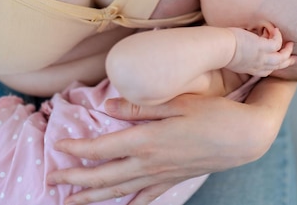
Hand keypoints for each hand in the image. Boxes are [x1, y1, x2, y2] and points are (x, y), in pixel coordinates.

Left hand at [46, 84, 289, 204]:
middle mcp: (151, 163)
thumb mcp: (178, 102)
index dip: (78, 149)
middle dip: (75, 180)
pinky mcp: (175, 180)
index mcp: (148, 140)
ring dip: (93, 197)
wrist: (245, 137)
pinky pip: (147, 197)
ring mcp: (163, 175)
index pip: (103, 148)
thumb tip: (108, 106)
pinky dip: (130, 204)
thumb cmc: (214, 114)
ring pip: (120, 190)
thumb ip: (141, 106)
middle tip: (51, 182)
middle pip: (105, 175)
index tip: (58, 146)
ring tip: (71, 202)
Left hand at [225, 27, 296, 76]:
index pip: (266, 71)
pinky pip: (277, 43)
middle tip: (296, 59)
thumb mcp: (231, 57)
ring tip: (291, 43)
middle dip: (288, 62)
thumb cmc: (219, 51)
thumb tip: (240, 44)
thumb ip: (239, 54)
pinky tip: (276, 30)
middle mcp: (257, 66)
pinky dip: (278, 37)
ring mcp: (261, 58)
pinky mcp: (262, 47)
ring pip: (281, 58)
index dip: (274, 68)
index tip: (279, 64)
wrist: (218, 49)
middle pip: (277, 67)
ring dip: (287, 51)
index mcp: (250, 69)